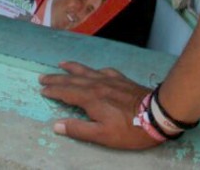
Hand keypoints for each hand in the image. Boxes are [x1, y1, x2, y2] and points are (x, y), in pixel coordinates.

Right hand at [39, 61, 160, 148]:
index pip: (66, 92)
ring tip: (61, 64)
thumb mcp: (103, 136)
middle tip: (43, 77)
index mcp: (91, 99)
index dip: (53, 91)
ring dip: (72, 68)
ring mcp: (110, 80)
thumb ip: (79, 130)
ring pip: (86, 71)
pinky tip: (94, 70)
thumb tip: (56, 125)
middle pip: (73, 79)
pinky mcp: (121, 79)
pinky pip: (102, 71)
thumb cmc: (130, 129)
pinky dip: (93, 69)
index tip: (42, 90)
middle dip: (57, 78)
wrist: (157, 113)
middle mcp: (97, 85)